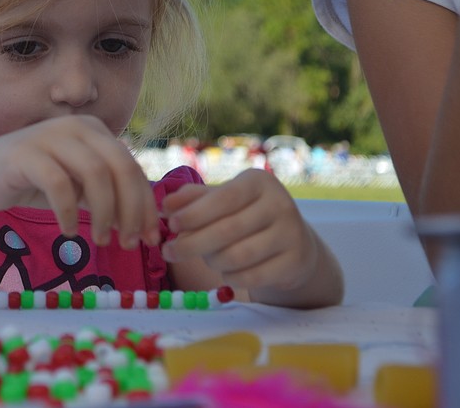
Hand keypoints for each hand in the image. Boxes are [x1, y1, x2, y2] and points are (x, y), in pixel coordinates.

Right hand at [0, 115, 159, 248]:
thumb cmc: (32, 182)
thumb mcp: (78, 189)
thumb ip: (107, 197)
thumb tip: (146, 224)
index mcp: (94, 130)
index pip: (132, 167)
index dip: (146, 205)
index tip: (151, 238)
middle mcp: (76, 126)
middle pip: (121, 167)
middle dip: (132, 210)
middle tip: (129, 244)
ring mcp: (49, 136)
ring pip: (95, 174)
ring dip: (104, 213)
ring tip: (100, 240)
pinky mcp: (24, 153)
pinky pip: (59, 184)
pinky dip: (69, 212)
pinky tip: (69, 232)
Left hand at [160, 169, 316, 292]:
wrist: (294, 244)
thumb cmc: (246, 216)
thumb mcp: (223, 200)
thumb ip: (193, 199)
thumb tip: (165, 205)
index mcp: (259, 182)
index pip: (223, 198)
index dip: (193, 213)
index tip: (171, 225)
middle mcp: (280, 204)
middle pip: (227, 230)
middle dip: (191, 243)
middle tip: (168, 251)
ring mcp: (291, 234)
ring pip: (237, 256)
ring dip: (211, 261)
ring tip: (205, 258)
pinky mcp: (295, 262)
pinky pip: (251, 277)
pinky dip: (230, 277)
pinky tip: (225, 272)